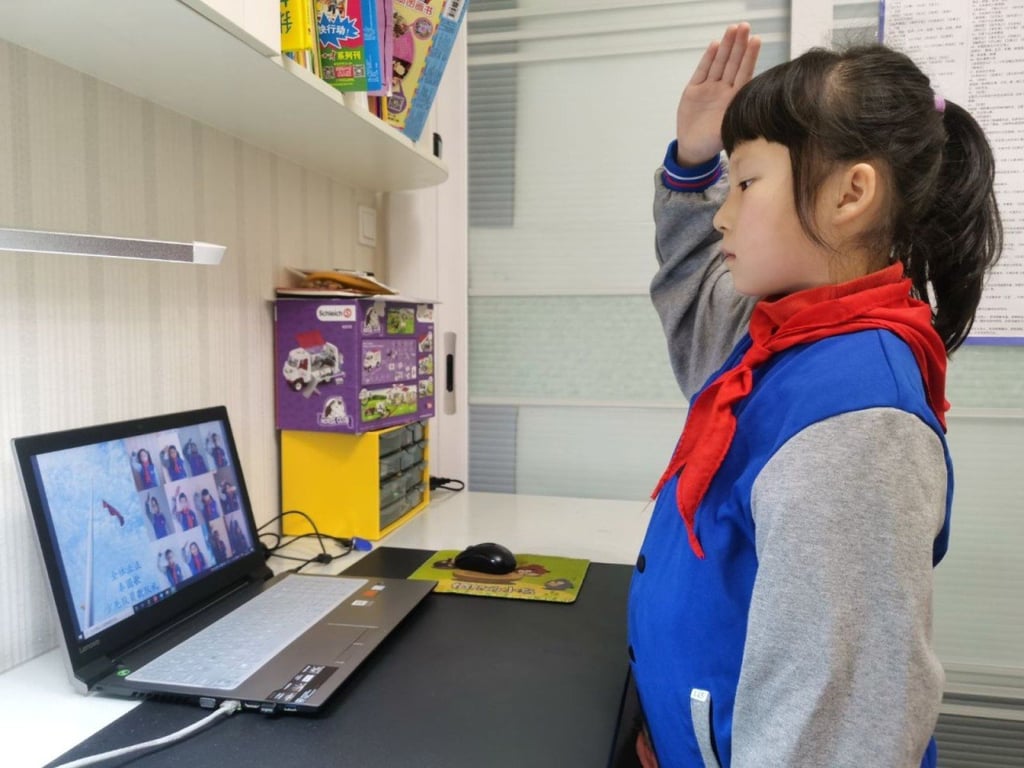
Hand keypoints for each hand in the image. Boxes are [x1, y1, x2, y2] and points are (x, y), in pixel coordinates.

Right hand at [676, 22, 760, 165]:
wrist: (693, 149)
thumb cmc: (713, 142)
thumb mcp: (730, 132)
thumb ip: (739, 119)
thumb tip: (756, 113)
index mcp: (734, 100)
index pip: (744, 74)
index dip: (749, 57)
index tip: (755, 40)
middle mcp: (723, 91)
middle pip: (732, 64)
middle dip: (738, 45)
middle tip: (744, 26)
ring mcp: (709, 89)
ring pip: (718, 64)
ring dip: (725, 47)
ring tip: (731, 29)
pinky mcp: (694, 91)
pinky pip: (702, 71)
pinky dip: (707, 59)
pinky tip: (714, 45)